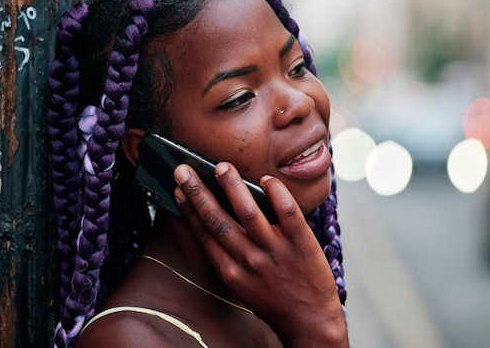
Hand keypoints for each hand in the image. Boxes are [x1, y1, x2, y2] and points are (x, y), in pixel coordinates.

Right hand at [173, 162, 348, 347]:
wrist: (311, 323)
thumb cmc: (275, 302)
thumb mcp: (244, 286)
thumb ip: (231, 257)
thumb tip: (219, 220)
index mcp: (231, 272)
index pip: (204, 234)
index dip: (188, 210)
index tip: (178, 190)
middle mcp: (249, 260)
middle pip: (217, 220)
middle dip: (198, 193)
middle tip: (183, 171)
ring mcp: (275, 250)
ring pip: (248, 212)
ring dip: (232, 186)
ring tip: (221, 167)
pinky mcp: (300, 242)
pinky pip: (286, 210)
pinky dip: (275, 191)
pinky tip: (265, 180)